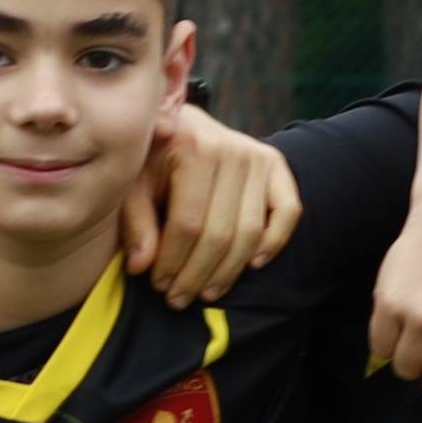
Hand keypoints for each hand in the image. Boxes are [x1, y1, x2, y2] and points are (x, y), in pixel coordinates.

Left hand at [127, 103, 296, 294]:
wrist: (182, 124)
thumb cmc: (152, 159)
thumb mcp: (133, 184)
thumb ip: (135, 223)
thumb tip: (142, 267)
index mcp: (192, 148)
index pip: (188, 223)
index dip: (173, 262)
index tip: (159, 285)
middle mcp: (232, 150)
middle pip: (220, 233)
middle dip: (197, 274)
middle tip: (179, 298)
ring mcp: (258, 158)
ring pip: (250, 232)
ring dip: (229, 271)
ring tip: (207, 292)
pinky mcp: (276, 166)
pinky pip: (288, 212)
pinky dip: (274, 242)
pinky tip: (252, 264)